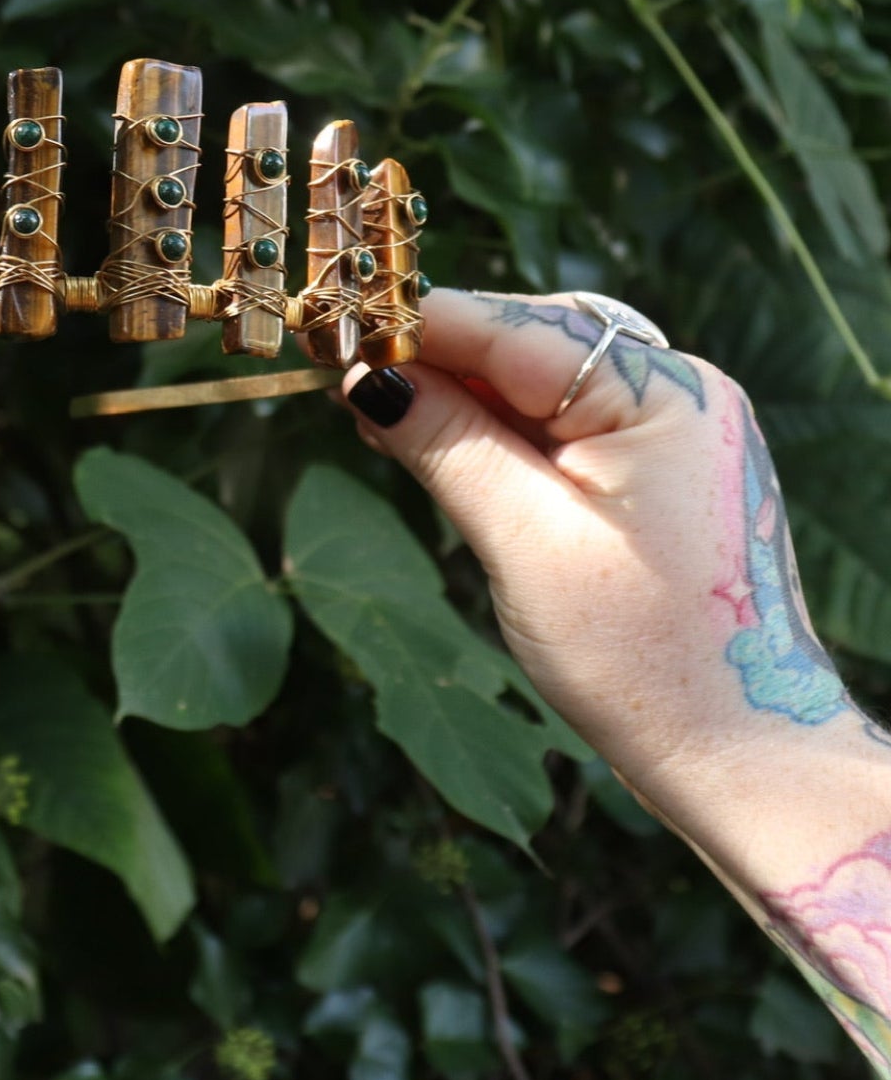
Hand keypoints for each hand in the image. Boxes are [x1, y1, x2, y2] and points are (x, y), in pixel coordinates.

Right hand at [337, 288, 867, 814]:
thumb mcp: (526, 541)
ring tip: (382, 417)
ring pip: (538, 382)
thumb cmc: (641, 655)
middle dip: (437, 360)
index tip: (341, 329)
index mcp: (663, 394)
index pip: (516, 331)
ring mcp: (672, 428)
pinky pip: (561, 421)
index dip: (421, 327)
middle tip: (347, 380)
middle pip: (527, 344)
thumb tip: (369, 379)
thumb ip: (448, 444)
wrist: (738, 752)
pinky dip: (497, 430)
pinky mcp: (658, 466)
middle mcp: (677, 392)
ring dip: (461, 396)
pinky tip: (441, 444)